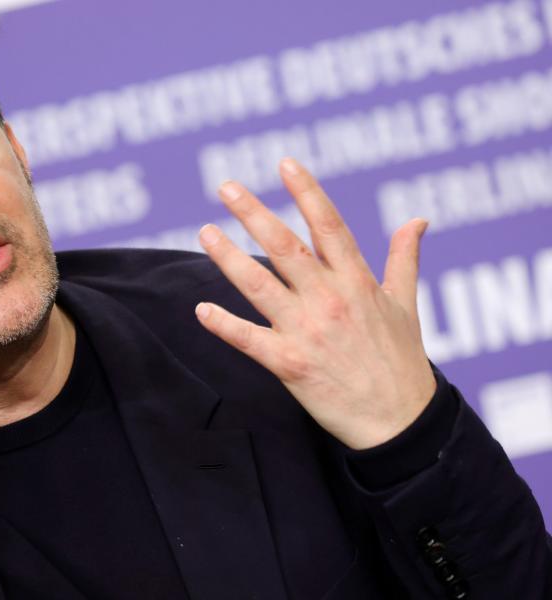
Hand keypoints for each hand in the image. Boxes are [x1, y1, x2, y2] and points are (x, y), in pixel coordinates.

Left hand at [195, 158, 435, 449]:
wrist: (399, 421)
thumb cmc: (401, 361)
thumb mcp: (406, 304)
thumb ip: (403, 258)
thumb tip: (417, 220)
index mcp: (357, 281)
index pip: (329, 225)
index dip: (306, 192)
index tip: (285, 163)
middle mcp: (330, 299)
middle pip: (285, 247)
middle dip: (253, 213)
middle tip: (225, 186)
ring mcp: (308, 331)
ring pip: (259, 284)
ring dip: (228, 258)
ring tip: (205, 231)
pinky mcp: (289, 363)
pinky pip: (248, 339)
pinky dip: (223, 324)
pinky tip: (201, 309)